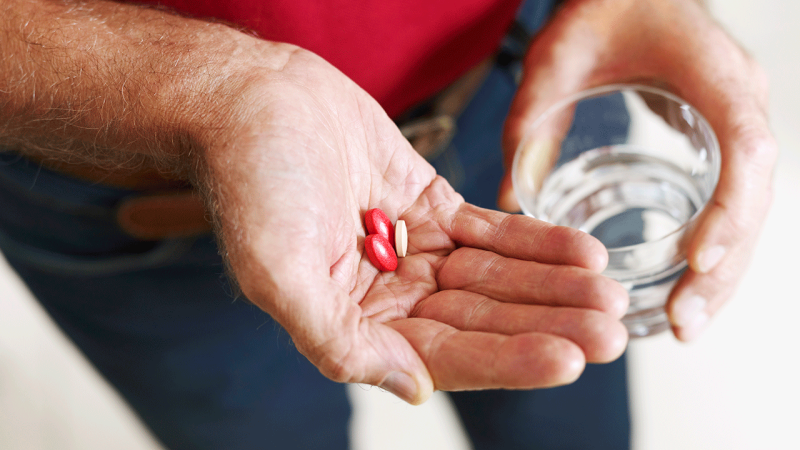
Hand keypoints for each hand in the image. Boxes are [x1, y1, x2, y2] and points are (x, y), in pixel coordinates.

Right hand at [197, 43, 628, 403]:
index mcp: (354, 324)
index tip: (568, 357)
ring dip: (553, 284)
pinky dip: (535, 240)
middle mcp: (390, 295)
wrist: (252, 102)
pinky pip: (492, 230)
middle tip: (610, 329)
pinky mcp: (431, 205)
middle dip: (547, 324)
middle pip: (484, 318)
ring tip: (610, 289)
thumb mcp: (278, 271)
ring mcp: (415, 250)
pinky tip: (580, 250)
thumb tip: (409, 387)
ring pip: (497, 277)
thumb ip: (336, 339)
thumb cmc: (250, 182)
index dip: (508, 358)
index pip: (445, 354)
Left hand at [499, 0, 776, 340]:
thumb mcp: (558, 54)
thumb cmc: (605, 7)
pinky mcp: (721, 144)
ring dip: (723, 272)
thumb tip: (508, 199)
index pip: (743, 145)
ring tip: (683, 324)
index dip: (729, 207)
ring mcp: (737, 125)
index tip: (698, 260)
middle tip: (683, 324)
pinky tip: (686, 288)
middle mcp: (740, 103)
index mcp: (714, 74)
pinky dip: (716, 249)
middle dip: (724, 266)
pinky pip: (732, 204)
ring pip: (750, 210)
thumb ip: (533, 116)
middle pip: (756, 195)